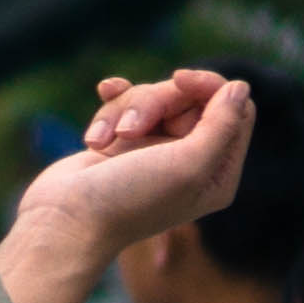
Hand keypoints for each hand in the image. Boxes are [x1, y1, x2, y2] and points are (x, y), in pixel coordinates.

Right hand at [0, 70, 249, 302]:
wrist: (64, 221)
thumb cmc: (129, 199)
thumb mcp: (189, 164)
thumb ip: (222, 125)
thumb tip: (239, 87)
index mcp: (218, 172)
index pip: (235, 109)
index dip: (209, 87)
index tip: (179, 81)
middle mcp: (191, 160)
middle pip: (190, 98)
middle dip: (156, 102)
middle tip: (130, 130)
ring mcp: (155, 150)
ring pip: (153, 98)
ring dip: (123, 111)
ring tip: (102, 142)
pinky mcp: (123, 144)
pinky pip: (123, 107)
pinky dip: (107, 112)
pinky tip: (95, 118)